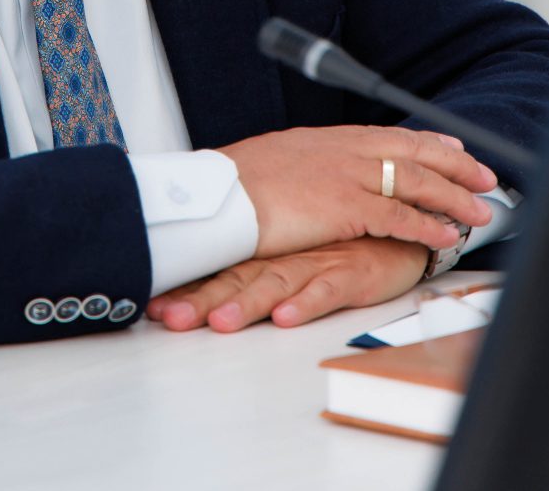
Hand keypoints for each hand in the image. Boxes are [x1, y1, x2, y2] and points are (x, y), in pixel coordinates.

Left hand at [148, 237, 430, 331]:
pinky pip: (326, 289)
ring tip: (222, 322)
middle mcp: (283, 255)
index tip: (152, 305)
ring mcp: (315, 263)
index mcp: (264, 250)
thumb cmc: (338, 244)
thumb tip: (196, 281)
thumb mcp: (289, 251)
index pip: (216, 270)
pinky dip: (306, 302)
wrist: (397, 226)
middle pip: (236, 278)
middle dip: (202, 300)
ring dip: (247, 303)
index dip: (184, 287)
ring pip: (275, 283)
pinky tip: (287, 315)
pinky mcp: (350, 273)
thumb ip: (250, 265)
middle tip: (172, 318)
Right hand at [220, 124, 494, 257]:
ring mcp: (349, 176)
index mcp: (330, 138)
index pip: (391, 135)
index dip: (428, 142)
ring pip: (416, 182)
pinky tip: (446, 234)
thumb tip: (316, 171)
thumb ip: (310, 163)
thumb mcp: (279, 160)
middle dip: (455, 166)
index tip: (453, 147)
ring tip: (479, 212)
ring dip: (453, 198)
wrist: (219, 194)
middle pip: (414, 152)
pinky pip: (399, 216)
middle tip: (484, 177)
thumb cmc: (237, 183)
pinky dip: (427, 225)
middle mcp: (346, 150)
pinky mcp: (346, 208)